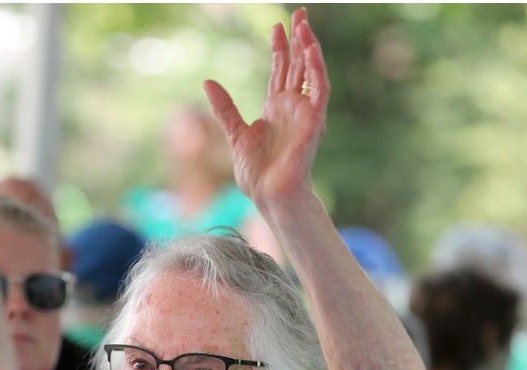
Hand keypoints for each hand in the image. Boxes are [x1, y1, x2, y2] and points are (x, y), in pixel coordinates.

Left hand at [203, 8, 328, 204]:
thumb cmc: (256, 174)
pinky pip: (319, 89)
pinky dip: (317, 68)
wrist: (269, 195)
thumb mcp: (235, 134)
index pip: (281, 71)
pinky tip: (311, 48)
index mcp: (276, 109)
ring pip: (311, 72)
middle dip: (298, 39)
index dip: (280, 48)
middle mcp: (292, 107)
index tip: (277, 26)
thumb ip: (225, 108)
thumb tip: (208, 82)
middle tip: (299, 13)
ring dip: (309, 47)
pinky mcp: (313, 121)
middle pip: (297, 65)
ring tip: (304, 24)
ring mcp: (304, 113)